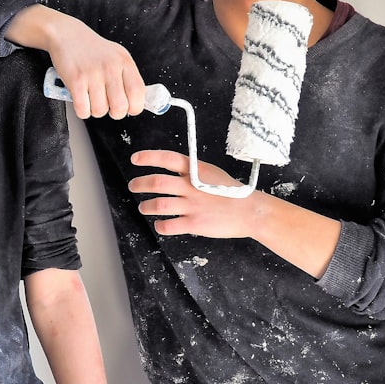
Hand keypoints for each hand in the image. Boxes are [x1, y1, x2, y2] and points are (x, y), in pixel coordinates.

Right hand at [41, 11, 145, 119]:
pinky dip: (82, 111)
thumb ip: (128, 77)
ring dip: (96, 111)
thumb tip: (136, 102)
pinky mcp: (76, 80)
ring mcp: (93, 74)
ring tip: (92, 100)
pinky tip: (82, 101)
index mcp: (125, 62)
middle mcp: (111, 67)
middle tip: (109, 106)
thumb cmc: (93, 50)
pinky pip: (83, 109)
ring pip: (100, 110)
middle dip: (115, 113)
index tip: (129, 108)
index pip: (138, 92)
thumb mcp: (117, 56)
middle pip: (120, 107)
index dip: (135, 107)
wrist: (67, 34)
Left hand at [129, 149, 258, 238]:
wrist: (251, 211)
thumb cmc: (232, 192)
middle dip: (139, 183)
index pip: (168, 159)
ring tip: (143, 206)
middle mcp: (192, 186)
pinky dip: (160, 225)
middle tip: (133, 185)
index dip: (148, 157)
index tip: (135, 159)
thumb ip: (193, 172)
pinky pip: (168, 225)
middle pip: (156, 182)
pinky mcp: (195, 223)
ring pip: (158, 204)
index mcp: (197, 171)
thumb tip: (171, 171)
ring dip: (146, 206)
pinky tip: (160, 224)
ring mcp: (193, 205)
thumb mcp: (212, 173)